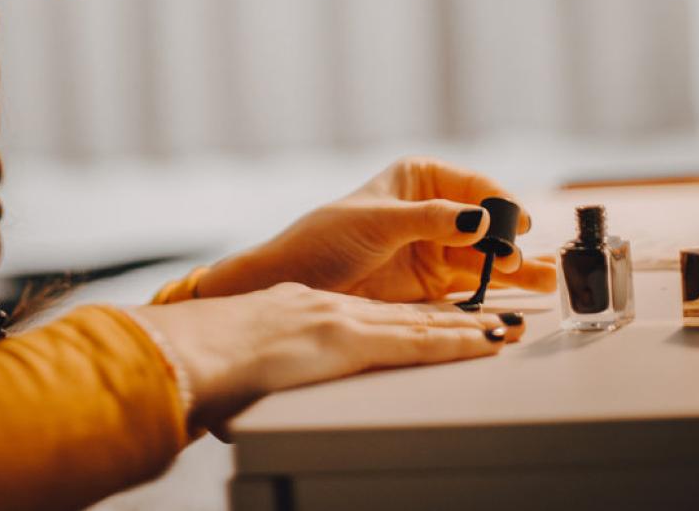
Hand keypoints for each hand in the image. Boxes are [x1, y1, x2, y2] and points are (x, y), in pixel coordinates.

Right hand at [133, 282, 523, 432]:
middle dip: (451, 318)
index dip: (410, 318)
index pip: (373, 316)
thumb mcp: (239, 355)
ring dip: (468, 327)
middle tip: (491, 317)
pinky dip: (456, 340)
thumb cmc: (204, 359)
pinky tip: (484, 341)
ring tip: (505, 328)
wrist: (193, 349)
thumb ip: (260, 362)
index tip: (440, 320)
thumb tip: (252, 391)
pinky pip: (416, 341)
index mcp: (304, 310)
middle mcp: (330, 308)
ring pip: (421, 323)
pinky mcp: (351, 340)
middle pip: (405, 314)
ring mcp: (342, 321)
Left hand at [198, 157, 555, 301]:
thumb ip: (431, 219)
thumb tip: (479, 219)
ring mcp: (437, 245)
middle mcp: (436, 209)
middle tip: (524, 259)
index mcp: (421, 178)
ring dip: (515, 265)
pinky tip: (527, 290)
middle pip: (486, 222)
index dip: (498, 204)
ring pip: (487, 253)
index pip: (473, 186)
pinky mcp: (434, 280)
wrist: (295, 280)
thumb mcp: (378, 220)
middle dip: (510, 239)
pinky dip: (500, 286)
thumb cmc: (326, 237)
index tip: (514, 223)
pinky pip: (475, 280)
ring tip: (547, 279)